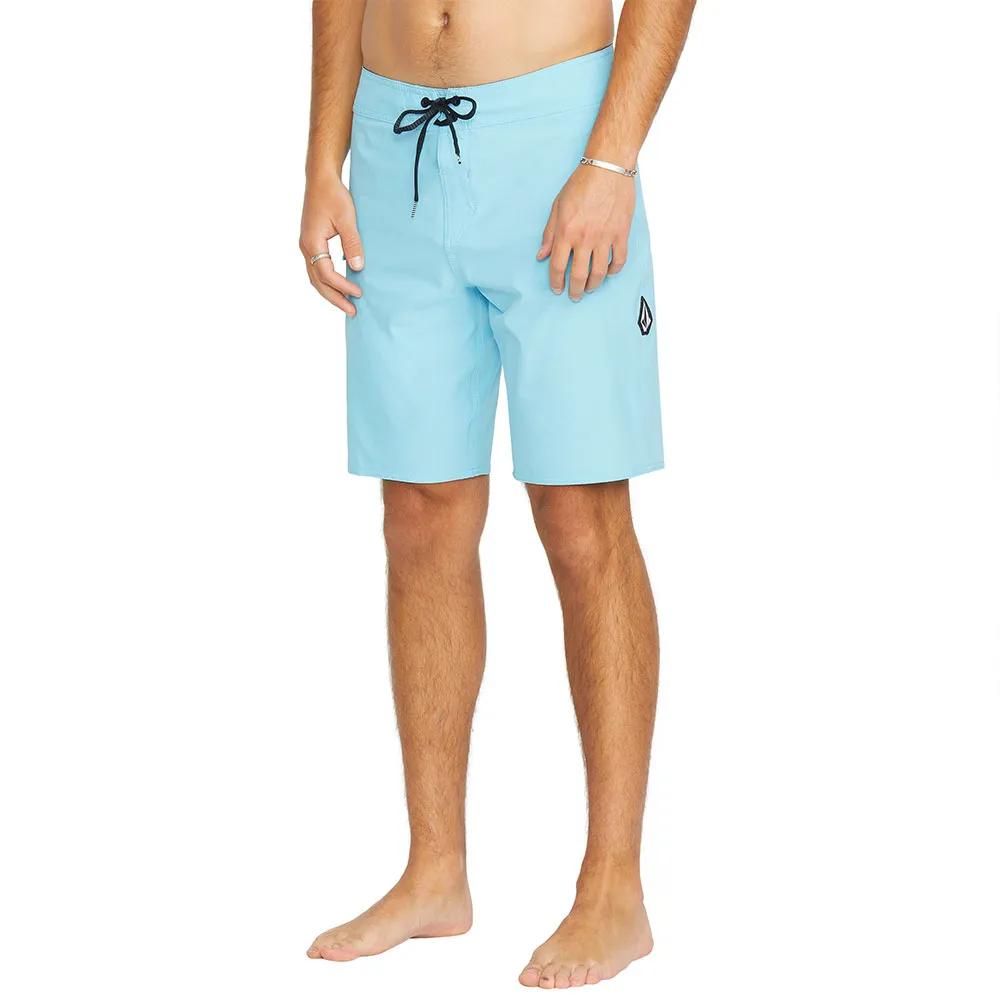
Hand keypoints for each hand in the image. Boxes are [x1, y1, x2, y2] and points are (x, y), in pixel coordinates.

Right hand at [300, 172, 362, 315]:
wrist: (320, 179)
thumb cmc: (333, 195)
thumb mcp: (347, 218)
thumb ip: (352, 243)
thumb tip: (358, 267)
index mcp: (312, 242)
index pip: (327, 274)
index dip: (343, 286)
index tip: (359, 293)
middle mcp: (306, 247)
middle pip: (318, 282)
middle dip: (335, 298)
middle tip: (352, 312)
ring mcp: (306, 245)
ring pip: (315, 277)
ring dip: (330, 292)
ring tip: (346, 303)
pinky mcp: (311, 242)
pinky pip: (317, 269)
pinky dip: (327, 281)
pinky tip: (340, 285)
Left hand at [537, 164, 635, 300]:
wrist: (608, 167)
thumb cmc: (581, 184)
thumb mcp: (557, 206)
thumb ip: (549, 233)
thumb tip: (541, 256)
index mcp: (566, 231)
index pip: (558, 266)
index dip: (556, 282)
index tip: (557, 290)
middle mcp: (584, 237)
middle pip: (578, 275)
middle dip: (575, 290)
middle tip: (574, 296)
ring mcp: (605, 237)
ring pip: (599, 272)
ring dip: (593, 285)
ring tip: (590, 288)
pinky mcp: (621, 233)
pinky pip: (618, 260)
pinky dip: (613, 270)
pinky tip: (608, 272)